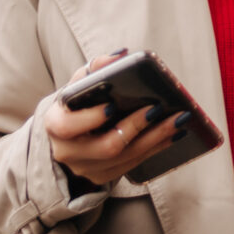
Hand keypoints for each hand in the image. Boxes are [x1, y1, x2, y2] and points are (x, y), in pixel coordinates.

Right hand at [44, 51, 184, 186]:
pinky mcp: (102, 177)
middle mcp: (68, 152)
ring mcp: (86, 168)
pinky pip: (132, 165)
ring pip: (125, 158)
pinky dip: (155, 149)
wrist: (66, 137)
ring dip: (155, 139)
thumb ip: (94, 69)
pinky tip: (172, 134)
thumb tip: (119, 56)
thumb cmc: (74, 106)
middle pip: (106, 146)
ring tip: (177, 121)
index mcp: (55, 125)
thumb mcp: (76, 86)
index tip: (112, 106)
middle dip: (135, 127)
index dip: (90, 118)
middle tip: (158, 109)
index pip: (68, 126)